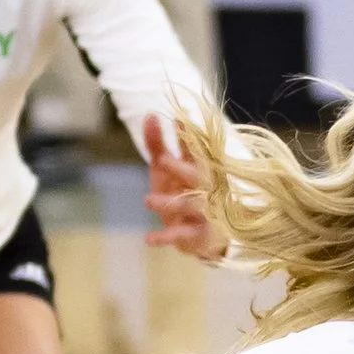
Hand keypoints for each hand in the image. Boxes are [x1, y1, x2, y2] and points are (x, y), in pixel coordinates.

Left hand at [141, 113, 223, 259]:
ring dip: (169, 203)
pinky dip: (164, 237)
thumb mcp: (164, 169)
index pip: (196, 150)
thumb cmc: (180, 194)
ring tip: (147, 200)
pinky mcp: (198, 235)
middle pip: (198, 177)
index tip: (179, 120)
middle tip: (162, 161)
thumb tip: (150, 115)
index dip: (188, 136)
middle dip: (181, 169)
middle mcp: (206, 189)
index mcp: (199, 169)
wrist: (203, 238)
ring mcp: (205, 213)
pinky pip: (182, 235)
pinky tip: (148, 239)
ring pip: (190, 206)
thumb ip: (157, 144)